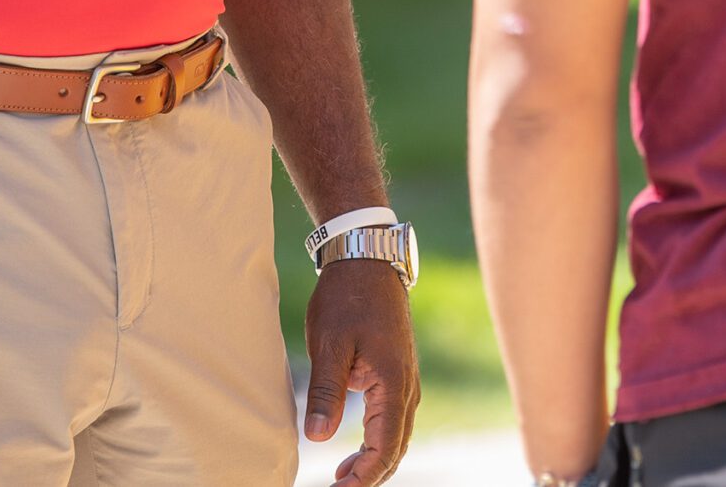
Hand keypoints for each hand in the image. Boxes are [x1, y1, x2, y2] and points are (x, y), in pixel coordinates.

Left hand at [302, 259, 418, 486]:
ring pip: (396, 437)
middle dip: (370, 476)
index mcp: (393, 382)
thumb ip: (326, 392)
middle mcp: (407, 386)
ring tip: (342, 478)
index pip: (385, 446)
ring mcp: (405, 380)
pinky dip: (378, 443)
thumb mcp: (329, 344)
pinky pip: (393, 420)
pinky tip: (354, 450)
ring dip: (374, 462)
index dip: (364, 476)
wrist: (366, 260)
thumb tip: (318, 439)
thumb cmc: (346, 298)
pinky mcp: (397, 374)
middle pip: (395, 448)